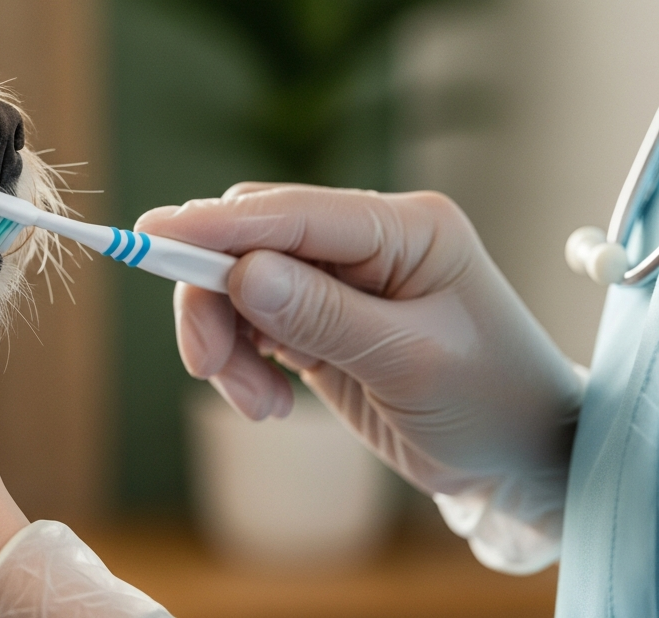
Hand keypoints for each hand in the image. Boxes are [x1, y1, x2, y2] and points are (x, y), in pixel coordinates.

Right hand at [136, 183, 584, 497]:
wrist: (521, 458)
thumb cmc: (489, 405)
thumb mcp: (408, 363)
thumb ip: (322, 315)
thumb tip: (241, 274)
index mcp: (403, 228)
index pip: (292, 212)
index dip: (215, 224)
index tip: (150, 238)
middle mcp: (366, 241)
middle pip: (250, 241)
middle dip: (215, 300)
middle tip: (207, 365)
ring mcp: (340, 279)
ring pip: (239, 287)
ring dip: (229, 344)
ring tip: (260, 404)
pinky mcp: (320, 318)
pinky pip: (251, 324)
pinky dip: (243, 363)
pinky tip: (272, 402)